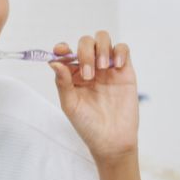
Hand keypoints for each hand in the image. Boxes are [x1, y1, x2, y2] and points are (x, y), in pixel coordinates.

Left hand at [48, 30, 138, 164]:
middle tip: (88, 74)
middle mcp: (90, 67)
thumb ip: (62, 82)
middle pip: (86, 42)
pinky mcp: (125, 71)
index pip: (66, 52)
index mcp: (73, 74)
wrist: (112, 140)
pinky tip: (116, 65)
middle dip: (85, 52)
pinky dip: (119, 51)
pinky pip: (123, 49)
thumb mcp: (70, 105)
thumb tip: (54, 62)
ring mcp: (108, 68)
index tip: (60, 51)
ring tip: (102, 68)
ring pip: (103, 39)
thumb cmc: (88, 125)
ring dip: (101, 48)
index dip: (62, 48)